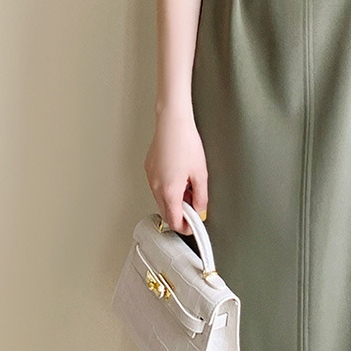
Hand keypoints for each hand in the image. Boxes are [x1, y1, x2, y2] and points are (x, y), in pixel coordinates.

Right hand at [143, 104, 208, 234]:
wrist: (172, 123)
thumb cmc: (185, 142)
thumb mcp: (200, 172)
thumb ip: (201, 196)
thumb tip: (201, 209)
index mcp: (169, 190)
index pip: (174, 221)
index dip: (185, 227)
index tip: (193, 226)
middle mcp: (155, 186)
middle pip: (166, 212)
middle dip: (180, 213)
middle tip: (194, 205)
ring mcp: (150, 177)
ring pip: (161, 198)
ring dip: (174, 199)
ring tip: (189, 184)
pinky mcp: (149, 168)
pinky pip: (157, 185)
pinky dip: (168, 187)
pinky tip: (179, 174)